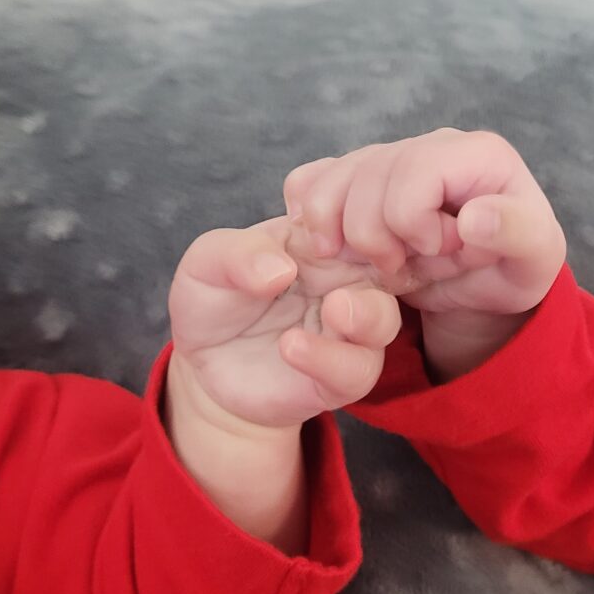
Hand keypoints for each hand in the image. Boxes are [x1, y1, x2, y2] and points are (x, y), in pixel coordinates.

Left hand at [166, 217, 399, 552]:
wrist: (202, 361)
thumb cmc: (215, 298)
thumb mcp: (210, 262)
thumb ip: (240, 254)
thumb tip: (281, 270)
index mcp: (326, 241)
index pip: (362, 218)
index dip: (364, 216)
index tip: (345, 218)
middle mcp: (347, 282)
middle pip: (391, 265)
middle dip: (384, 262)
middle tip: (348, 262)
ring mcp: (347, 330)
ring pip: (384, 321)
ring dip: (366, 317)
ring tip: (333, 311)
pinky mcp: (339, 376)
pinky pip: (355, 371)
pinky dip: (330, 359)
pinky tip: (293, 347)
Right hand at [283, 129, 565, 380]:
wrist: (482, 282)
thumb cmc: (511, 265)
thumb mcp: (535, 258)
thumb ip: (516, 231)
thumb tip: (474, 217)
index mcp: (473, 152)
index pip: (410, 177)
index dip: (414, 227)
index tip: (441, 251)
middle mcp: (426, 145)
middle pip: (361, 183)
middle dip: (377, 242)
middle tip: (408, 268)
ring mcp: (386, 158)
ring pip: (326, 186)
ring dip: (342, 240)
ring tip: (377, 265)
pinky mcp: (355, 178)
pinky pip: (306, 184)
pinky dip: (311, 222)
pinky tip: (338, 250)